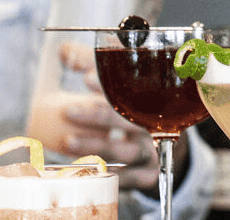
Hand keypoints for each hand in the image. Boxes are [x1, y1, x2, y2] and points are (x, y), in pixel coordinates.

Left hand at [55, 43, 188, 193]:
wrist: (166, 146)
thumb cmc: (133, 107)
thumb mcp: (117, 83)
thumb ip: (91, 64)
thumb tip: (63, 51)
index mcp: (149, 97)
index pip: (132, 88)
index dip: (108, 84)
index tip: (87, 79)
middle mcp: (154, 124)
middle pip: (128, 120)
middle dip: (98, 116)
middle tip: (68, 111)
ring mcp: (153, 150)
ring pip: (125, 151)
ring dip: (96, 147)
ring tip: (68, 142)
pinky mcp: (149, 175)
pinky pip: (129, 179)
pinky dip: (106, 176)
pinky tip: (83, 171)